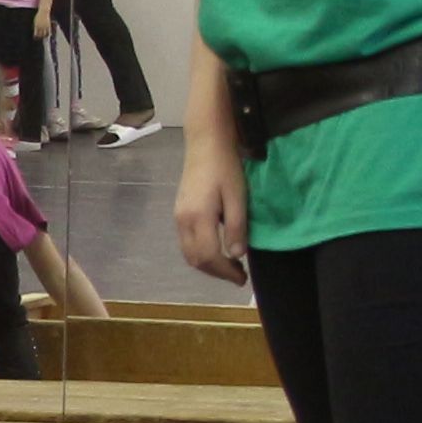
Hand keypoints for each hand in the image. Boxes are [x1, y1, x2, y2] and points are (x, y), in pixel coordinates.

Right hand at [172, 154, 246, 284]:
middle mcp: (183, 221)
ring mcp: (178, 218)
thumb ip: (236, 227)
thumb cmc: (225, 167)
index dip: (226, 272)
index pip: (209, 257)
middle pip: (196, 260)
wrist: (205, 144)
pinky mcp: (179, 213)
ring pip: (189, 254)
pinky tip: (216, 249)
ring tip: (229, 265)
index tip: (243, 279)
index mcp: (198, 218)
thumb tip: (237, 255)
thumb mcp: (237, 196)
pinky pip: (187, 244)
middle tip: (238, 275)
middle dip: (217, 272)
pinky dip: (201, 254)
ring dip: (208, 265)